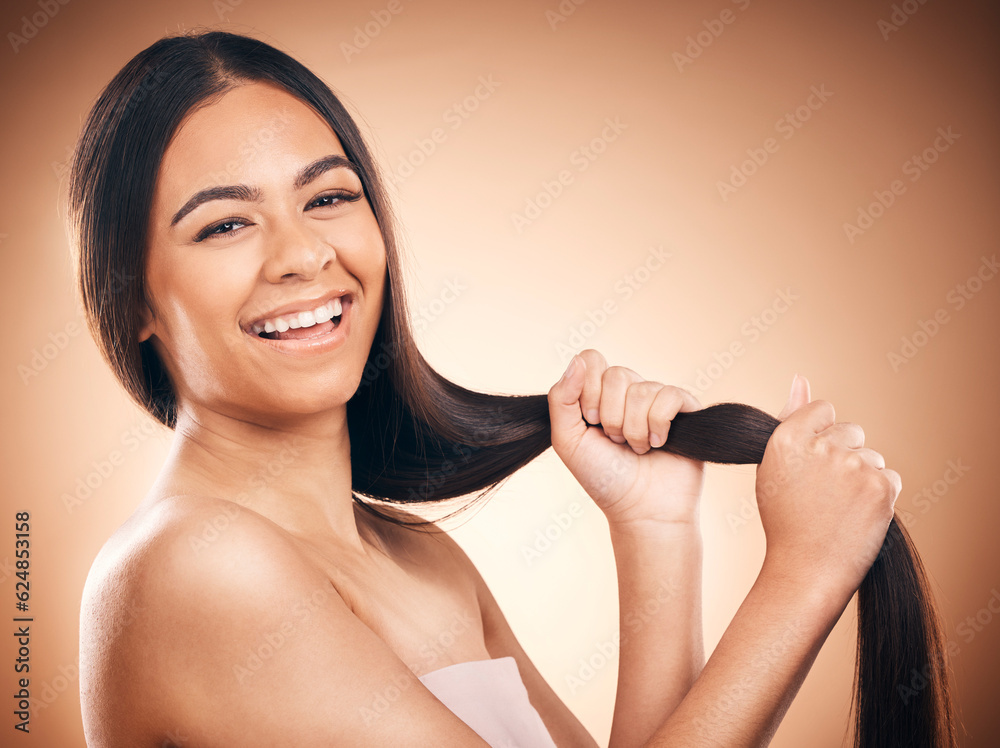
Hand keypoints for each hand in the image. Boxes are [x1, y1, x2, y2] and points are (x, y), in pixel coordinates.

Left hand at [547, 349, 705, 527]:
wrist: (640, 510)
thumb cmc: (603, 478)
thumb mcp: (568, 439)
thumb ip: (561, 398)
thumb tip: (577, 360)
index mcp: (600, 393)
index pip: (591, 360)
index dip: (588, 390)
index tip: (590, 422)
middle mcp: (629, 391)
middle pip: (616, 374)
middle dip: (611, 417)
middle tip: (615, 441)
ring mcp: (657, 398)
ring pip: (641, 390)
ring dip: (634, 429)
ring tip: (637, 449)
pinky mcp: (685, 407)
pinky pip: (668, 395)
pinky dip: (658, 425)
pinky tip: (658, 444)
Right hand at [756, 375, 901, 596]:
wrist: (805, 569)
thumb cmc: (786, 518)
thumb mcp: (777, 464)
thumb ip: (791, 417)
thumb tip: (801, 377)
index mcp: (786, 438)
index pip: (823, 410)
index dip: (822, 436)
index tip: (814, 463)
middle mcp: (819, 446)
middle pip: (851, 431)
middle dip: (844, 455)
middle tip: (824, 492)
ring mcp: (852, 465)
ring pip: (872, 456)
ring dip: (862, 477)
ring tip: (839, 508)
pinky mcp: (881, 486)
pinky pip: (890, 477)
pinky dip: (880, 495)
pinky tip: (857, 515)